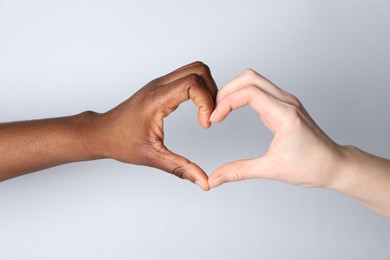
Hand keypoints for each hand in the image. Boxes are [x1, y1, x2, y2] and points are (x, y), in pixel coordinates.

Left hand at [93, 61, 216, 189]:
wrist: (103, 132)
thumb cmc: (121, 142)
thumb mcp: (152, 157)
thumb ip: (180, 168)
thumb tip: (204, 182)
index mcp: (156, 99)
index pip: (192, 83)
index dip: (207, 101)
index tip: (205, 124)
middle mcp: (159, 86)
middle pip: (198, 70)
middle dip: (212, 92)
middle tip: (211, 116)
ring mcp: (160, 84)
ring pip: (195, 70)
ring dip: (208, 89)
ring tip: (206, 113)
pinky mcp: (162, 87)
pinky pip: (188, 77)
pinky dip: (200, 90)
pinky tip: (198, 110)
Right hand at [208, 69, 344, 188]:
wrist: (333, 165)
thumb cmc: (311, 167)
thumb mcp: (271, 170)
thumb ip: (238, 172)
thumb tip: (214, 179)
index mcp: (285, 115)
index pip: (249, 93)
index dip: (226, 103)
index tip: (214, 120)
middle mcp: (286, 102)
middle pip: (249, 78)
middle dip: (227, 91)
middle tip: (214, 110)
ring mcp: (286, 101)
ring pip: (254, 80)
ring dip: (234, 90)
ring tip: (220, 109)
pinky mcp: (284, 104)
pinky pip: (260, 89)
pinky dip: (243, 95)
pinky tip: (234, 109)